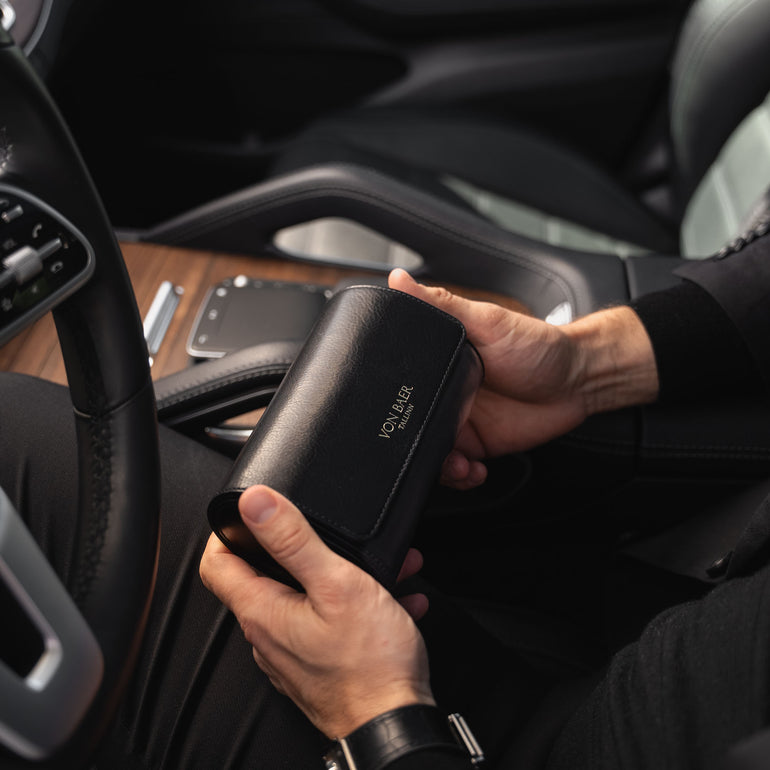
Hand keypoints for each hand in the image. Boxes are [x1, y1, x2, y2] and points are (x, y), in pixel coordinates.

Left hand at [200, 485, 434, 738]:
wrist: (395, 725)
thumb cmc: (370, 664)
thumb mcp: (336, 584)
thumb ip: (293, 539)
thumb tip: (254, 502)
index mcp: (263, 612)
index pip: (216, 563)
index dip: (228, 530)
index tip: (253, 512)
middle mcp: (267, 637)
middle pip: (262, 578)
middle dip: (298, 549)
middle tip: (330, 536)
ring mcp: (291, 656)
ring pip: (302, 600)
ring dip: (336, 576)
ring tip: (380, 568)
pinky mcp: (315, 669)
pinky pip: (325, 625)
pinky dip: (352, 606)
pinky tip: (390, 600)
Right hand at [389, 269, 658, 488]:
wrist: (578, 382)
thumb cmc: (536, 344)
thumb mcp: (486, 320)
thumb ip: (442, 305)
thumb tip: (399, 280)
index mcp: (437, 363)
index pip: (400, 384)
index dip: (389, 403)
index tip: (388, 416)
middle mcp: (443, 393)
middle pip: (408, 423)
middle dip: (409, 443)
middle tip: (426, 446)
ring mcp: (460, 421)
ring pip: (429, 451)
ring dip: (437, 466)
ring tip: (455, 465)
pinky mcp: (478, 445)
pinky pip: (457, 468)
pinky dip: (460, 477)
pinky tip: (472, 471)